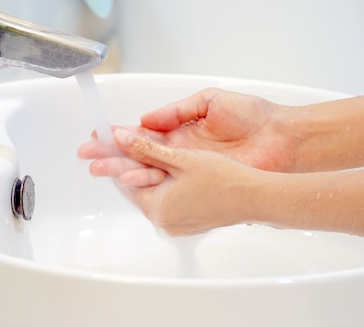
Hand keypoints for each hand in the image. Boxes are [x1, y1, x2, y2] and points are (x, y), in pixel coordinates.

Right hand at [78, 88, 298, 181]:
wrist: (282, 139)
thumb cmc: (252, 117)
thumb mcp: (209, 102)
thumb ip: (177, 111)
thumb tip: (147, 119)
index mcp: (181, 131)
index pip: (143, 135)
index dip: (120, 135)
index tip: (99, 134)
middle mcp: (181, 152)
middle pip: (139, 155)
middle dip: (112, 155)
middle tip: (89, 156)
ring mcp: (189, 169)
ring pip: (148, 171)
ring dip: (122, 170)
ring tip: (100, 169)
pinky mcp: (199, 182)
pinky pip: (167, 183)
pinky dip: (146, 181)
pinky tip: (128, 178)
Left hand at [110, 128, 264, 235]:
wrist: (257, 197)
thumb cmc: (226, 180)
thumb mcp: (181, 159)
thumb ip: (147, 149)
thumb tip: (121, 139)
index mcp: (157, 207)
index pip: (125, 178)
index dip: (115, 155)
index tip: (106, 142)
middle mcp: (165, 220)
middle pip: (139, 185)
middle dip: (129, 161)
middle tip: (117, 142)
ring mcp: (179, 223)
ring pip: (156, 190)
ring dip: (150, 170)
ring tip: (146, 149)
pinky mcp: (192, 221)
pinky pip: (172, 198)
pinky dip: (168, 182)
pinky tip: (173, 166)